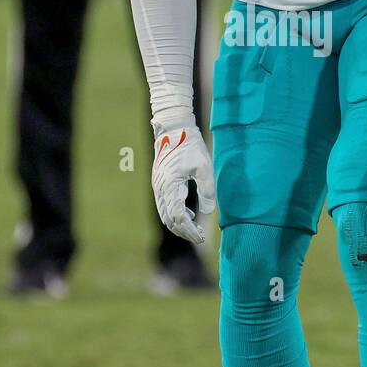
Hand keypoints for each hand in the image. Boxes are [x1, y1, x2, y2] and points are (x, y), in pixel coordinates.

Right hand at [151, 118, 215, 245]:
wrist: (174, 129)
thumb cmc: (190, 145)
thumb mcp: (204, 166)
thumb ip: (207, 189)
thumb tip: (208, 211)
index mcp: (170, 186)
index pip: (178, 217)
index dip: (189, 230)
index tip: (201, 237)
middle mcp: (160, 189)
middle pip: (169, 220)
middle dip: (184, 231)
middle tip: (200, 238)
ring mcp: (158, 186)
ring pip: (165, 214)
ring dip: (179, 225)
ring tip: (195, 230)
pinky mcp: (160, 183)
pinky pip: (165, 206)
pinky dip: (175, 214)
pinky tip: (190, 215)